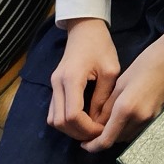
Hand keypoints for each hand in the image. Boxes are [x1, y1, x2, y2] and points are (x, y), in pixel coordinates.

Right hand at [48, 18, 119, 142]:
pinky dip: (66, 121)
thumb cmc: (101, 46)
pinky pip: (54, 112)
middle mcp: (57, 84)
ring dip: (70, 129)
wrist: (84, 29)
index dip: (86, 128)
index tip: (102, 130)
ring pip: (53, 120)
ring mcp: (52, 85)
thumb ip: (104, 97)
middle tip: (97, 134)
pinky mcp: (54, 86)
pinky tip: (83, 121)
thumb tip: (100, 122)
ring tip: (90, 129)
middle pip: (59, 122)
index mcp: (71, 79)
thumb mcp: (110, 70)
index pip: (72, 115)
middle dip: (78, 133)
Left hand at [86, 27, 163, 152]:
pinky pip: (136, 130)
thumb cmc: (146, 63)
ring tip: (105, 123)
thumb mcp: (121, 82)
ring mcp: (149, 120)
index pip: (106, 140)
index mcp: (126, 109)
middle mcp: (138, 119)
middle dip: (102, 139)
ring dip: (115, 134)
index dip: (93, 146)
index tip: (83, 144)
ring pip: (126, 137)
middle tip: (92, 130)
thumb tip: (96, 122)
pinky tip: (121, 117)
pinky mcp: (156, 116)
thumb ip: (107, 105)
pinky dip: (125, 129)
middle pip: (116, 141)